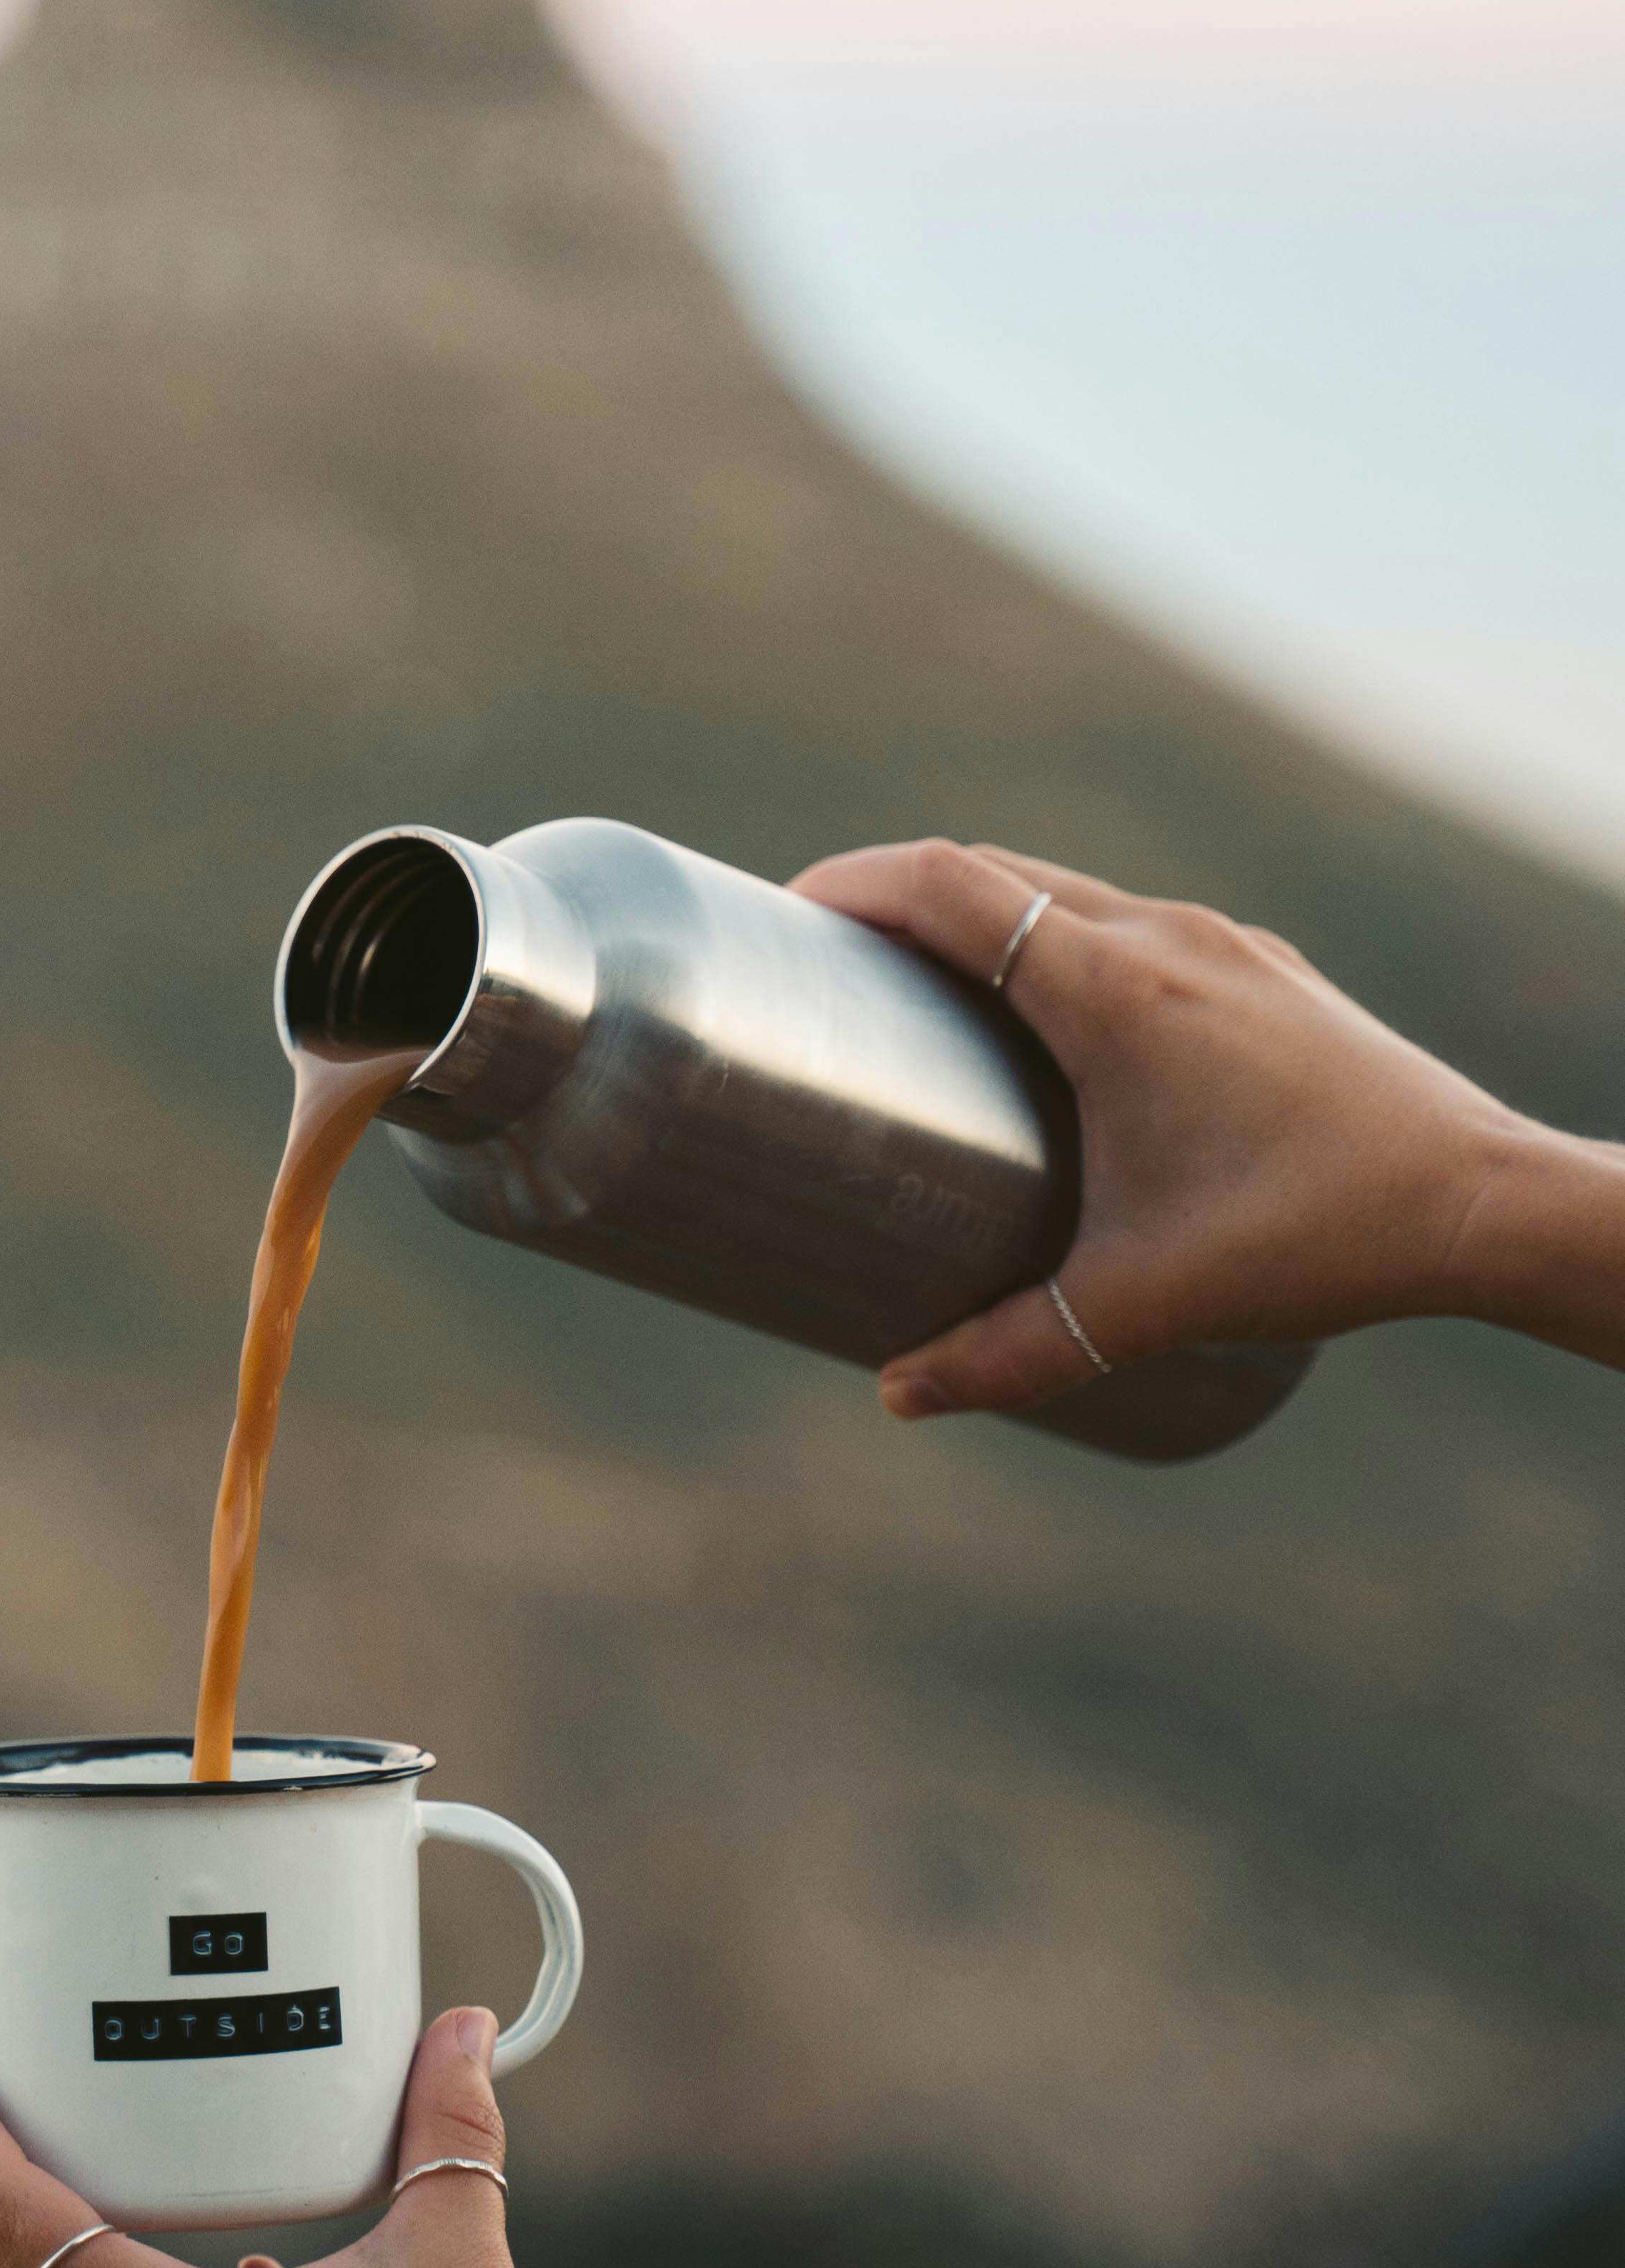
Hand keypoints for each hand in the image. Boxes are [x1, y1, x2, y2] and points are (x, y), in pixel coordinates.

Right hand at [788, 837, 1534, 1421]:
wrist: (1481, 1201)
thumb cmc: (1312, 1236)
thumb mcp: (1140, 1303)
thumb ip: (1010, 1353)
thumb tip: (898, 1395)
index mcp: (1114, 989)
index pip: (953, 885)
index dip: (856, 883)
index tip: (786, 913)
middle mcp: (1164, 938)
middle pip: (996, 871)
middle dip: (896, 896)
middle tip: (823, 958)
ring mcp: (1222, 945)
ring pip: (1068, 890)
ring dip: (984, 914)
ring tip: (920, 983)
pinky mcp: (1261, 971)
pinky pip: (1130, 923)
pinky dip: (1059, 938)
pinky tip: (1054, 1016)